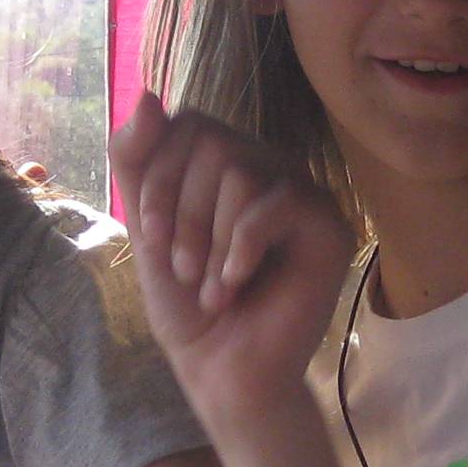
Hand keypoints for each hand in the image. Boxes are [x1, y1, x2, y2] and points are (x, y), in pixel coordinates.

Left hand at [110, 95, 352, 430]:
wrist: (222, 371)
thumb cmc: (187, 305)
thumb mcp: (146, 226)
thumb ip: (138, 161)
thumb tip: (147, 95)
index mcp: (229, 163)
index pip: (187, 124)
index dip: (158, 177)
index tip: (149, 238)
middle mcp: (270, 168)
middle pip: (213, 143)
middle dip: (181, 213)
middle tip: (183, 270)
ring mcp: (303, 193)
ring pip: (241, 172)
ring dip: (208, 239)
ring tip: (209, 286)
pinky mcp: (329, 226)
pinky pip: (274, 205)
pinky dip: (240, 250)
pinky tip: (235, 286)